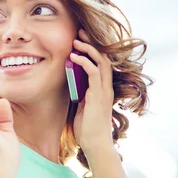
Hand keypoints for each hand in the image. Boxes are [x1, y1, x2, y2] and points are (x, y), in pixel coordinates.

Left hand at [70, 29, 114, 156]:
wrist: (95, 144)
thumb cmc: (87, 130)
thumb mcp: (82, 107)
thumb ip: (80, 95)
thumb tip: (71, 85)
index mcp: (103, 89)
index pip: (101, 64)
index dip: (92, 51)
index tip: (80, 41)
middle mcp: (106, 87)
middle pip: (104, 57)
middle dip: (92, 43)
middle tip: (79, 32)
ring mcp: (104, 91)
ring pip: (101, 61)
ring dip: (88, 49)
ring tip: (76, 40)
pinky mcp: (98, 95)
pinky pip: (94, 72)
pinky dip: (85, 62)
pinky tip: (74, 57)